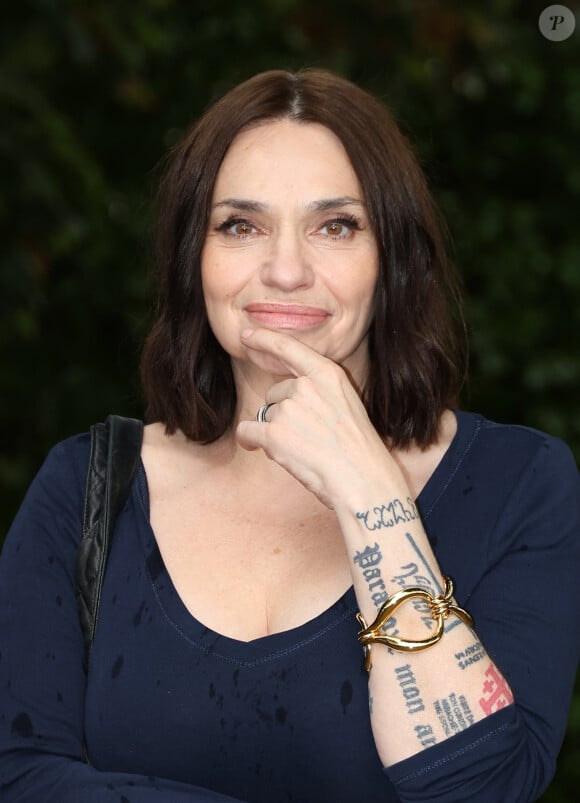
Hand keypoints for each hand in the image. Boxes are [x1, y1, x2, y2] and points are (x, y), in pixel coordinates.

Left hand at [236, 328, 392, 507]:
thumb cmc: (359, 451)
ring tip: (304, 450)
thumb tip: (285, 398)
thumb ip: (319, 393)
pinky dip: (250, 441)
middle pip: (275, 395)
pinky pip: (247, 432)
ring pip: (265, 417)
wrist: (363, 480)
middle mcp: (306, 386)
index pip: (289, 348)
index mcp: (328, 375)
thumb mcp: (346, 405)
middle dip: (283, 415)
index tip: (246, 334)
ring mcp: (289, 409)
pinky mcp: (274, 434)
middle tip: (310, 438)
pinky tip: (265, 450)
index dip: (264, 339)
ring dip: (276, 434)